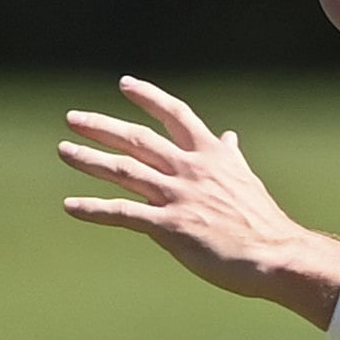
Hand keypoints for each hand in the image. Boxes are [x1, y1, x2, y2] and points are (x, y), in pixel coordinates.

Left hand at [59, 77, 339, 327]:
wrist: (275, 254)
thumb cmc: (263, 221)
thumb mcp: (247, 180)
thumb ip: (230, 157)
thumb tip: (230, 137)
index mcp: (213, 155)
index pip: (176, 115)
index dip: (150, 97)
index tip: (126, 85)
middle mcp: (193, 169)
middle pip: (139, 139)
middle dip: (103, 127)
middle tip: (73, 118)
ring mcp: (179, 196)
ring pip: (125, 170)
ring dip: (90, 160)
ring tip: (64, 151)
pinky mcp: (170, 226)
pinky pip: (123, 213)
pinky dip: (94, 208)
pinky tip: (70, 206)